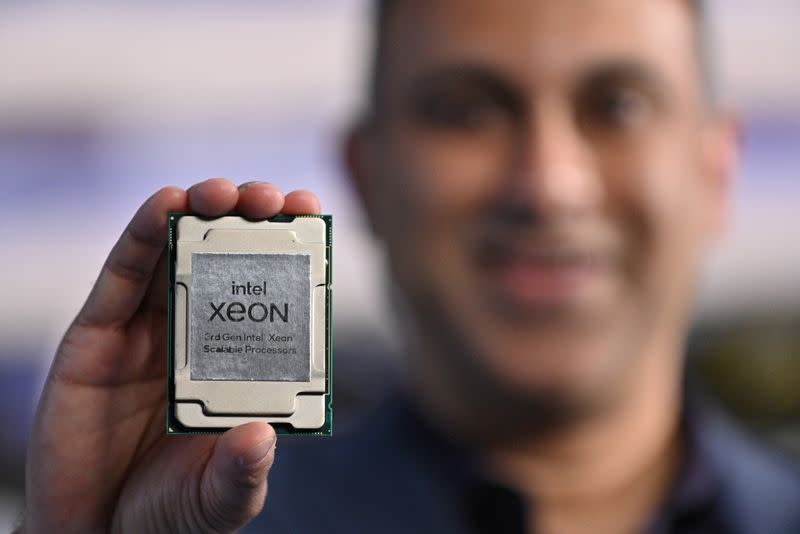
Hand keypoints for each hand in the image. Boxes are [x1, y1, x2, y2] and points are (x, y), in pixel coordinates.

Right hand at [20, 179, 320, 532]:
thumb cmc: (166, 512)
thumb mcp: (217, 499)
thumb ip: (241, 474)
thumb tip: (261, 437)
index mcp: (237, 364)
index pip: (268, 294)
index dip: (290, 252)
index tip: (313, 215)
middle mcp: (196, 337)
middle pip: (225, 260)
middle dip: (249, 220)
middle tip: (274, 199)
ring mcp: (147, 331)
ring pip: (174, 254)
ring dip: (199, 212)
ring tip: (224, 194)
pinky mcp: (97, 334)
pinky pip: (121, 274)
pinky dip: (141, 234)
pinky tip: (166, 208)